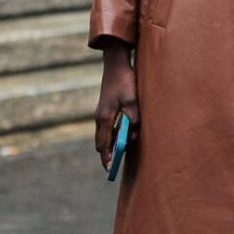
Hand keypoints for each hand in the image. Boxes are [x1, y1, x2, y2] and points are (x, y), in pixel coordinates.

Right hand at [94, 41, 139, 167]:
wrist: (116, 63)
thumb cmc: (125, 82)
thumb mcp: (133, 101)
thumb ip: (133, 120)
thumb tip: (133, 137)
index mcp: (104, 118)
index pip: (103, 145)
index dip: (107, 158)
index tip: (110, 170)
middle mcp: (100, 117)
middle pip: (101, 142)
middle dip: (107, 154)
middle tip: (115, 166)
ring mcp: (101, 113)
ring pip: (103, 135)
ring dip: (110, 145)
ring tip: (119, 155)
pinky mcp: (105, 108)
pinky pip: (106, 127)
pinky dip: (111, 136)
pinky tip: (121, 137)